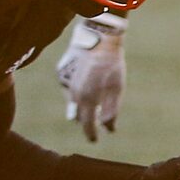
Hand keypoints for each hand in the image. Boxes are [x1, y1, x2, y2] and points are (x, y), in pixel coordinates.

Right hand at [56, 15, 127, 140]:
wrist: (98, 38)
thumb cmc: (111, 65)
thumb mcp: (117, 88)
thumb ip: (111, 110)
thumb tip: (109, 129)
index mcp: (86, 98)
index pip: (86, 123)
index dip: (90, 133)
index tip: (94, 141)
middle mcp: (72, 92)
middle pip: (77, 114)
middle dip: (86, 120)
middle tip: (96, 123)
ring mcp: (65, 82)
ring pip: (72, 101)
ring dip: (81, 104)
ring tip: (94, 100)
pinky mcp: (62, 72)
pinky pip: (69, 87)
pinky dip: (77, 89)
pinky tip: (87, 81)